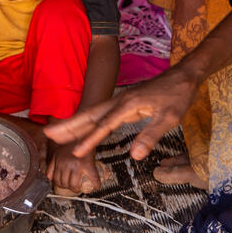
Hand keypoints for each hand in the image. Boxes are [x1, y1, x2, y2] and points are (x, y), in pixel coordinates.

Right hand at [44, 66, 198, 160]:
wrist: (184, 76)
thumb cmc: (178, 96)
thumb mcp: (170, 118)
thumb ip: (150, 136)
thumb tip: (134, 156)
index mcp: (128, 105)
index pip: (104, 126)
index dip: (90, 140)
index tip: (76, 153)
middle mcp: (120, 101)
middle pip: (90, 115)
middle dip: (69, 126)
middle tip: (48, 134)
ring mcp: (121, 100)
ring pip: (93, 113)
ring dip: (75, 123)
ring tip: (56, 131)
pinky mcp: (124, 102)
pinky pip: (101, 113)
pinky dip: (88, 120)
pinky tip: (84, 126)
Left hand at [47, 141, 102, 193]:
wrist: (83, 132)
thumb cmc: (71, 144)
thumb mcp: (58, 153)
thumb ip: (52, 165)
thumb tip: (48, 178)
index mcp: (59, 161)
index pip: (56, 179)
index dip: (60, 185)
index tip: (65, 185)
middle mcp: (67, 163)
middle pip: (64, 183)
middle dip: (68, 187)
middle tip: (73, 186)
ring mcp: (77, 164)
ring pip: (74, 184)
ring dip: (77, 189)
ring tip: (79, 187)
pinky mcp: (88, 164)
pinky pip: (93, 178)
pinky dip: (95, 184)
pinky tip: (95, 186)